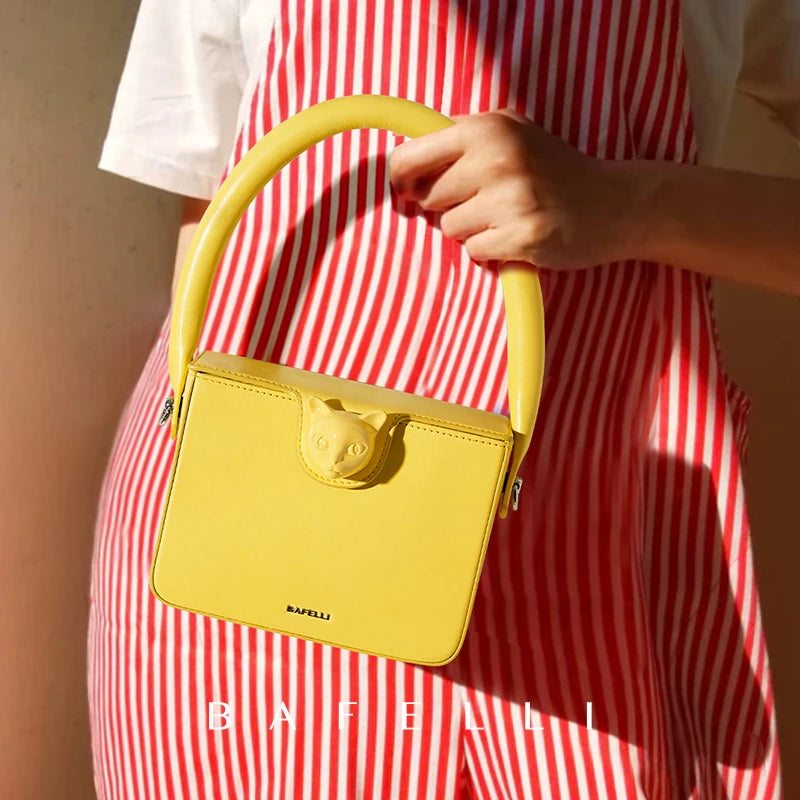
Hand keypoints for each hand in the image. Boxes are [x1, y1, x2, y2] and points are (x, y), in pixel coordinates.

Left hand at [388, 109, 635, 270]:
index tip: (408, 190)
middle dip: (448, 205)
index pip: (409, 157)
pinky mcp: (521, 237)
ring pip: (450, 229)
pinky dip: (490, 250)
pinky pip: (475, 251)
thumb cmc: (552, 168)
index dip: (401, 179)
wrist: (613, 203)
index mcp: (485, 128)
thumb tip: (401, 165)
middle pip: (429, 199)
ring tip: (506, 217)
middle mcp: (496, 159)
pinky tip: (516, 236)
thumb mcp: (510, 131)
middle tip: (485, 200)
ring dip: (471, 230)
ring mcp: (510, 200)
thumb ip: (459, 136)